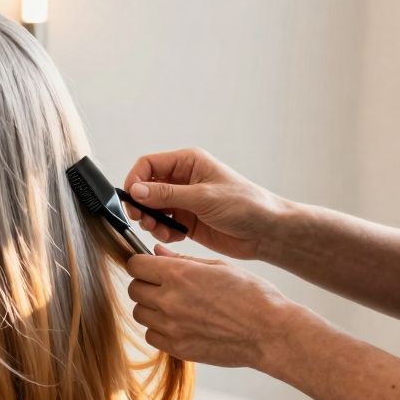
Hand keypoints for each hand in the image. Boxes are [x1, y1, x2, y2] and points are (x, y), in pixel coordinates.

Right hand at [123, 148, 285, 259]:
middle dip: (141, 205)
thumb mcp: (203, 197)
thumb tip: (136, 190)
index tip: (132, 199)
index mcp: (188, 163)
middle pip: (145, 188)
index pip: (148, 165)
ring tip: (163, 231)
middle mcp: (183, 180)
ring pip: (151, 208)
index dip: (135, 180)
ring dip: (151, 221)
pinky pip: (162, 225)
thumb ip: (167, 194)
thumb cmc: (246, 205)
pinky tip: (175, 236)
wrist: (267, 232)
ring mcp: (183, 201)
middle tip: (143, 219)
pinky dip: (163, 232)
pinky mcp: (186, 220)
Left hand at [125, 245, 301, 369]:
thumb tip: (157, 252)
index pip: (135, 265)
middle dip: (146, 285)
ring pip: (139, 313)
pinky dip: (159, 330)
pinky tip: (179, 325)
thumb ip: (183, 259)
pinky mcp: (176, 347)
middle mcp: (169, 300)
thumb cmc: (253, 296)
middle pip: (133, 289)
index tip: (150, 267)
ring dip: (151, 308)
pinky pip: (151, 335)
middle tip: (164, 287)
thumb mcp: (220, 266)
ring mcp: (171, 326)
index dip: (142, 264)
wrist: (270, 333)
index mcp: (179, 274)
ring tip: (175, 307)